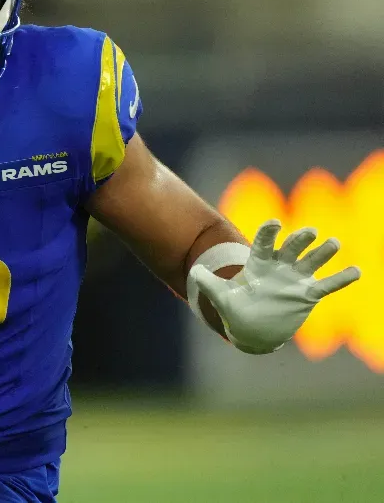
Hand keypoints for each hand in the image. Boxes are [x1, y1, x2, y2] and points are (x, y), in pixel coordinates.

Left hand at [189, 219, 360, 354]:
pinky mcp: (308, 294)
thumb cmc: (235, 308)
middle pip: (292, 249)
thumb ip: (209, 283)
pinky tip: (356, 271)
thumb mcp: (220, 297)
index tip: (274, 223)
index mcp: (259, 263)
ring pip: (311, 262)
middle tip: (309, 231)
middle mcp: (279, 267)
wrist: (251, 327)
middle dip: (300, 240)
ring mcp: (295, 279)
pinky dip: (341, 279)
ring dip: (323, 253)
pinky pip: (327, 285)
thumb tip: (193, 271)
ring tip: (334, 242)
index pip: (265, 243)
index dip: (269, 233)